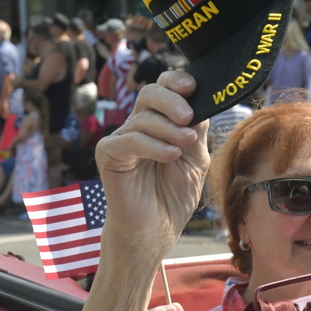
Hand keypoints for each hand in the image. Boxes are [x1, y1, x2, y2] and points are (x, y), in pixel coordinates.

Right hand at [94, 70, 208, 254]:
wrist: (156, 228)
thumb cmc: (174, 195)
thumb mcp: (195, 159)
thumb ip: (196, 130)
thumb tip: (201, 102)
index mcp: (160, 122)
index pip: (163, 89)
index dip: (176, 81)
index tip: (193, 86)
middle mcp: (138, 126)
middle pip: (150, 94)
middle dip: (172, 100)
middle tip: (188, 116)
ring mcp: (122, 138)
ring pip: (143, 117)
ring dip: (168, 128)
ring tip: (185, 144)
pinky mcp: (108, 154)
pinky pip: (129, 140)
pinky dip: (153, 145)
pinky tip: (170, 155)